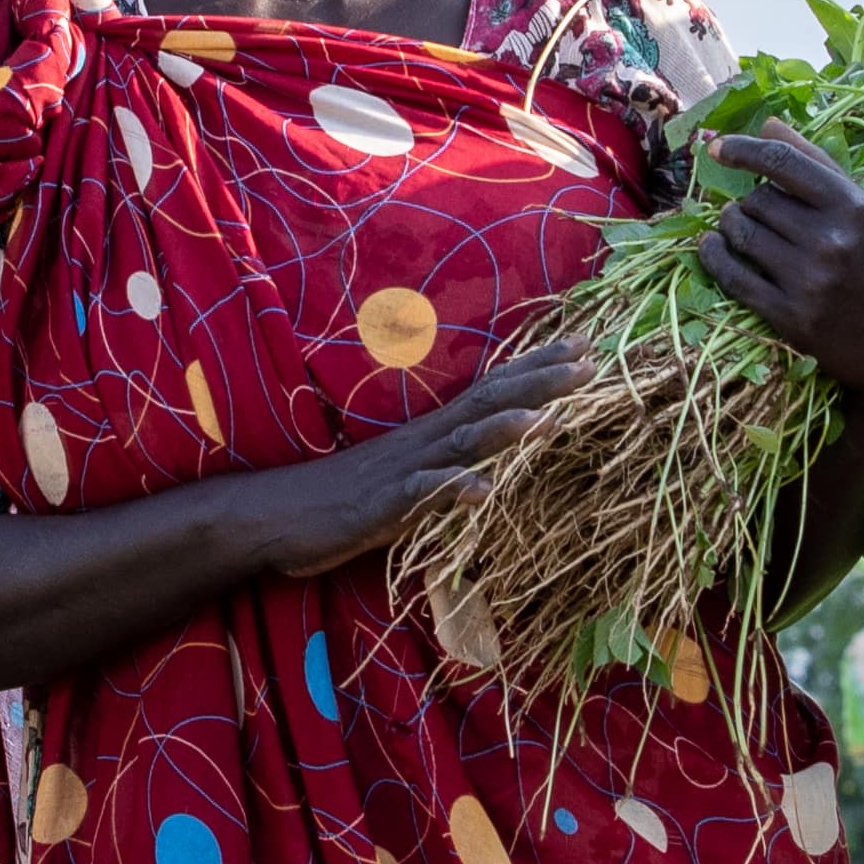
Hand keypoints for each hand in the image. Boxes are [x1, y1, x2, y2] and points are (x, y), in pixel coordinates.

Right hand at [235, 345, 588, 579]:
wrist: (273, 517)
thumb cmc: (340, 501)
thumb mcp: (406, 481)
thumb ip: (447, 468)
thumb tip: (491, 464)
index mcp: (430, 435)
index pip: (491, 391)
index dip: (536, 369)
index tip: (584, 346)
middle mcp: (422, 442)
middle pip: (487, 403)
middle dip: (538, 381)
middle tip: (589, 359)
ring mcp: (402, 471)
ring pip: (460, 443)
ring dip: (503, 428)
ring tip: (548, 417)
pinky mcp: (380, 506)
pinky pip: (421, 496)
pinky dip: (452, 489)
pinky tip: (483, 491)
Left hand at [696, 130, 863, 413]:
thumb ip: (818, 165)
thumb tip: (769, 124)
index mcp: (854, 206)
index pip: (784, 163)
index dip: (744, 151)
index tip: (718, 148)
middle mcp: (831, 239)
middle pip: (758, 201)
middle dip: (749, 203)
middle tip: (756, 213)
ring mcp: (809, 280)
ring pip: (741, 234)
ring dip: (731, 227)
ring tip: (738, 229)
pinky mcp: (790, 316)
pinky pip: (734, 277)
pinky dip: (716, 258)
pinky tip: (713, 249)